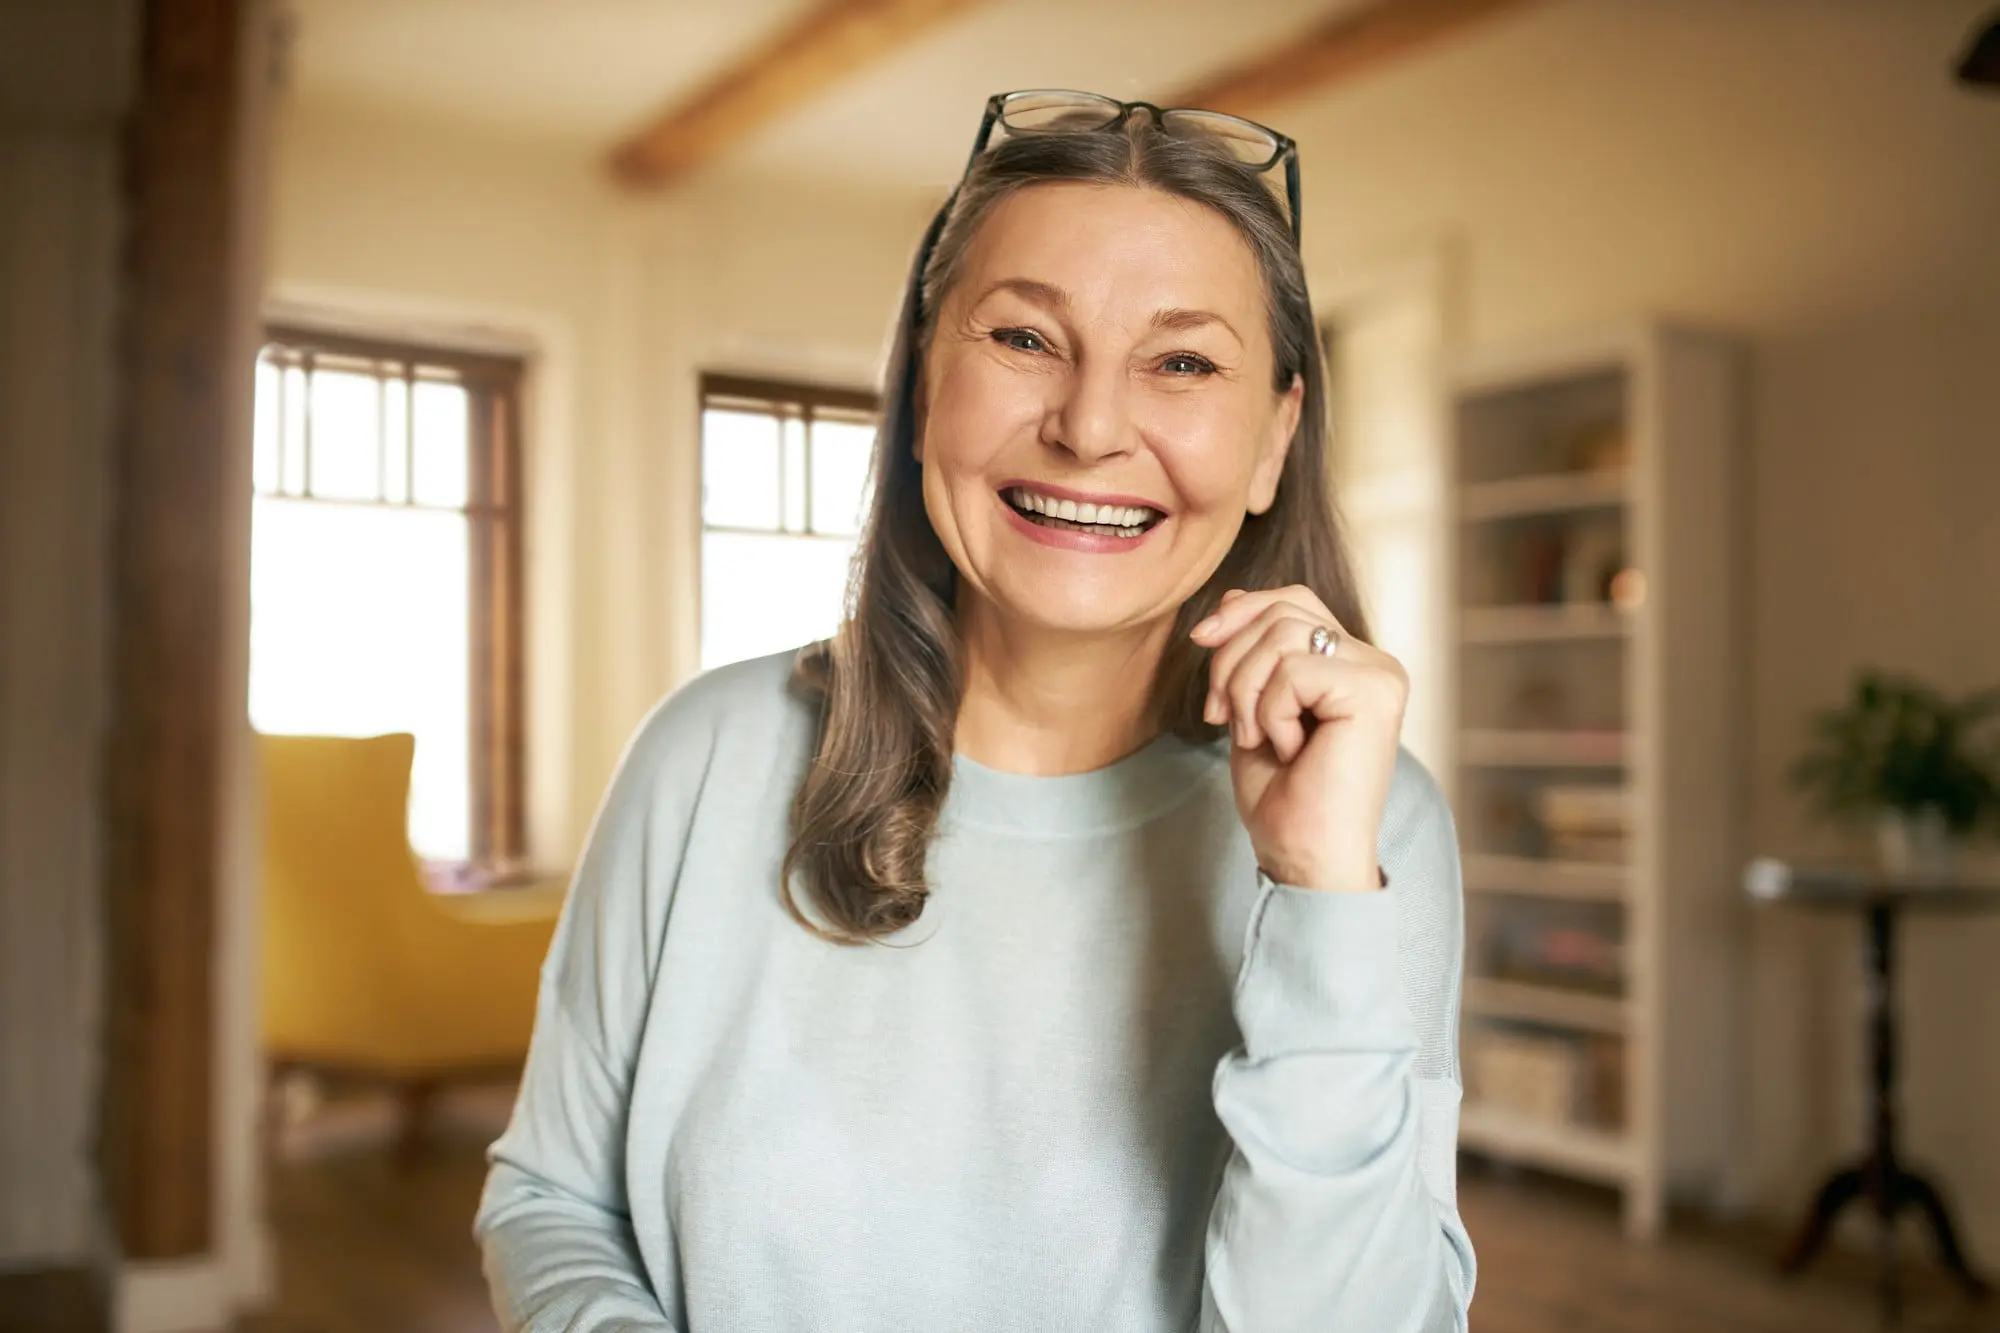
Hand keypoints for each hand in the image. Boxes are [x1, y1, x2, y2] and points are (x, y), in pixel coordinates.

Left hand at [1190, 586, 1407, 892]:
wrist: (1303, 857)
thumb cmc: (1281, 797)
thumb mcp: (1252, 707)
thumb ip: (1251, 654)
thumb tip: (1230, 598)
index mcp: (1351, 663)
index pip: (1292, 600)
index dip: (1239, 612)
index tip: (1200, 642)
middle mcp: (1375, 663)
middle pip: (1282, 611)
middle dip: (1230, 661)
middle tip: (1224, 718)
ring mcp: (1380, 676)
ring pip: (1283, 635)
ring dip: (1246, 691)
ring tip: (1259, 739)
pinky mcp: (1375, 693)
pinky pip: (1294, 670)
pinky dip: (1271, 712)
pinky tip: (1290, 751)